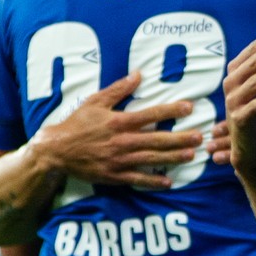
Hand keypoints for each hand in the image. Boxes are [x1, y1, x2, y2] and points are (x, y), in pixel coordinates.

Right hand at [29, 72, 200, 187]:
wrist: (56, 150)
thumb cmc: (76, 124)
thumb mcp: (95, 102)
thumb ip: (119, 89)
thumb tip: (139, 74)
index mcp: (119, 121)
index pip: (151, 114)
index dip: (171, 110)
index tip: (189, 107)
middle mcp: (122, 141)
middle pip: (157, 139)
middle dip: (180, 138)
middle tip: (199, 137)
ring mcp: (119, 160)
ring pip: (151, 159)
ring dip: (173, 158)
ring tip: (191, 155)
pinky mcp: (113, 176)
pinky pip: (137, 179)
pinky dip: (152, 181)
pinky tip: (168, 181)